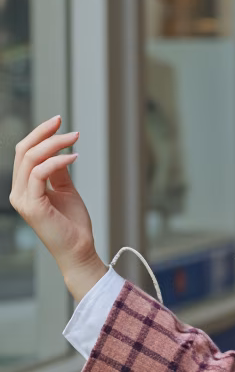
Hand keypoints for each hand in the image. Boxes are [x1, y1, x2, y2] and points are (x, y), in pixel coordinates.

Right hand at [9, 114, 99, 280]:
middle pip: (23, 151)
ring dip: (54, 144)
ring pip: (30, 159)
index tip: (58, 121)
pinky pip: (39, 173)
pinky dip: (57, 161)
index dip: (39, 134)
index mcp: (23, 188)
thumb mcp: (65, 189)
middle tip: (63, 122)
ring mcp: (23, 199)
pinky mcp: (32, 206)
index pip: (24, 153)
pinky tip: (73, 157)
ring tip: (74, 138)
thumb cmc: (73, 223)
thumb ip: (58, 170)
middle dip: (43, 133)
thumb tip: (58, 148)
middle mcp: (18, 192)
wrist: (79, 249)